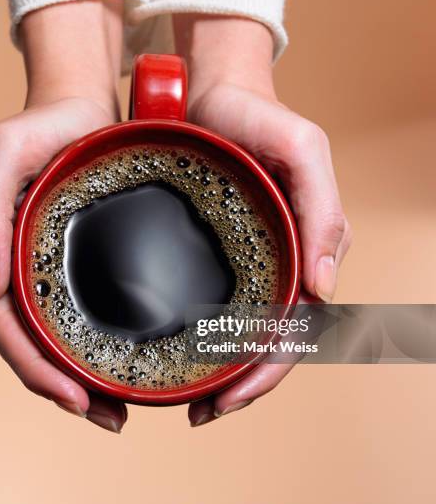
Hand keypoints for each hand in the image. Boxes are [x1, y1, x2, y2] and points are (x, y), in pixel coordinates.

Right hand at [0, 0, 128, 432]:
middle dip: (58, 387)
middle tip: (105, 417)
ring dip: (73, 379)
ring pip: (45, 337)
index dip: (33, 367)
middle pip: (23, 342)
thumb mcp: (2, 154)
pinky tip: (111, 369)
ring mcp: (29, 267)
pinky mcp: (59, 263)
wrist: (78, 111)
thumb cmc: (40, 127)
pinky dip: (85, 348)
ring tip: (112, 410)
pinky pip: (67, 315)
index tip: (74, 397)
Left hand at [173, 15, 351, 424]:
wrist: (214, 92)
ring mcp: (248, 257)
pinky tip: (178, 352)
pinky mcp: (217, 249)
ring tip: (188, 400)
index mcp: (306, 249)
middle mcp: (280, 261)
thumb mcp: (302, 150)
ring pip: (240, 329)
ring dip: (221, 370)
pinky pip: (214, 300)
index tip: (230, 398)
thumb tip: (324, 289)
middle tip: (201, 412)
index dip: (266, 370)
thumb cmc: (260, 117)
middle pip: (266, 340)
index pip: (294, 328)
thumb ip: (322, 212)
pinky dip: (201, 335)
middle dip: (241, 384)